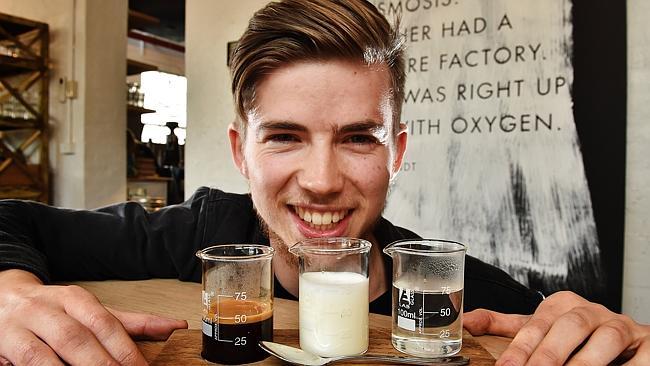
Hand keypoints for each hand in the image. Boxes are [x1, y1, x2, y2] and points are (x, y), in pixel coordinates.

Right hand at [0, 269, 186, 364]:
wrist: (3, 298)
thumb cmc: (54, 309)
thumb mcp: (92, 310)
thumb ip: (132, 322)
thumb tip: (174, 327)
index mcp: (76, 299)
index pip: (105, 324)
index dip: (125, 350)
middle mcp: (48, 309)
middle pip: (77, 339)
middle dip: (101, 364)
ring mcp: (21, 327)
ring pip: (43, 355)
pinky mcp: (1, 343)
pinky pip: (22, 362)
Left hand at [464, 291, 649, 364]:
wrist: (625, 337)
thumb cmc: (575, 334)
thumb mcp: (541, 326)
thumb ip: (505, 326)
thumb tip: (465, 323)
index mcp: (561, 304)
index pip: (536, 324)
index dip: (521, 349)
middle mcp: (591, 311)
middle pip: (569, 327)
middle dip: (550, 355)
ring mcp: (621, 325)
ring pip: (605, 339)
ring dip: (586, 363)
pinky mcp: (647, 343)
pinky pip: (640, 356)